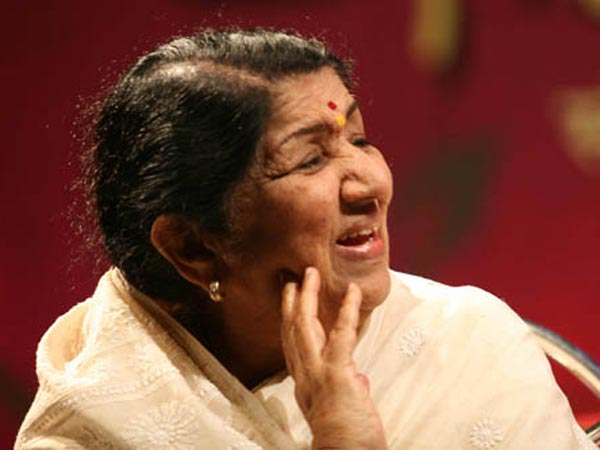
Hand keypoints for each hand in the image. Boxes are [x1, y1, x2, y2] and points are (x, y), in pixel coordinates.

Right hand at [281, 267, 386, 449]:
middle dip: (291, 302)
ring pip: (304, 326)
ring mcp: (317, 373)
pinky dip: (348, 310)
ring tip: (310, 273)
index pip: (292, 346)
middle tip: (292, 279)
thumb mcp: (341, 409)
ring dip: (307, 297)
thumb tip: (356, 375)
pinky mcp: (336, 372)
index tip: (290, 304)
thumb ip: (345, 386)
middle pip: (291, 331)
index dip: (289, 322)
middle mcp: (304, 376)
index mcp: (304, 385)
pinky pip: (341, 334)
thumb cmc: (348, 439)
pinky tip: (354, 291)